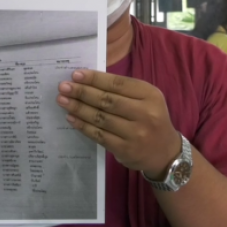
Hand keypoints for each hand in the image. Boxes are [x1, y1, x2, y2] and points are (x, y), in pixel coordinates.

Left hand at [56, 70, 181, 178]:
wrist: (164, 152)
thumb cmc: (151, 118)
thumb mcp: (147, 98)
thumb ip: (123, 90)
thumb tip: (89, 81)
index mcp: (150, 95)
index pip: (118, 84)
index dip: (95, 79)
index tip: (76, 75)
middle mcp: (145, 113)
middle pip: (107, 100)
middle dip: (82, 92)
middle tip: (64, 87)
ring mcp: (135, 133)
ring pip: (101, 118)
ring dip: (79, 108)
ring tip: (62, 100)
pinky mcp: (125, 149)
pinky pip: (99, 135)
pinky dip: (83, 126)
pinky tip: (71, 118)